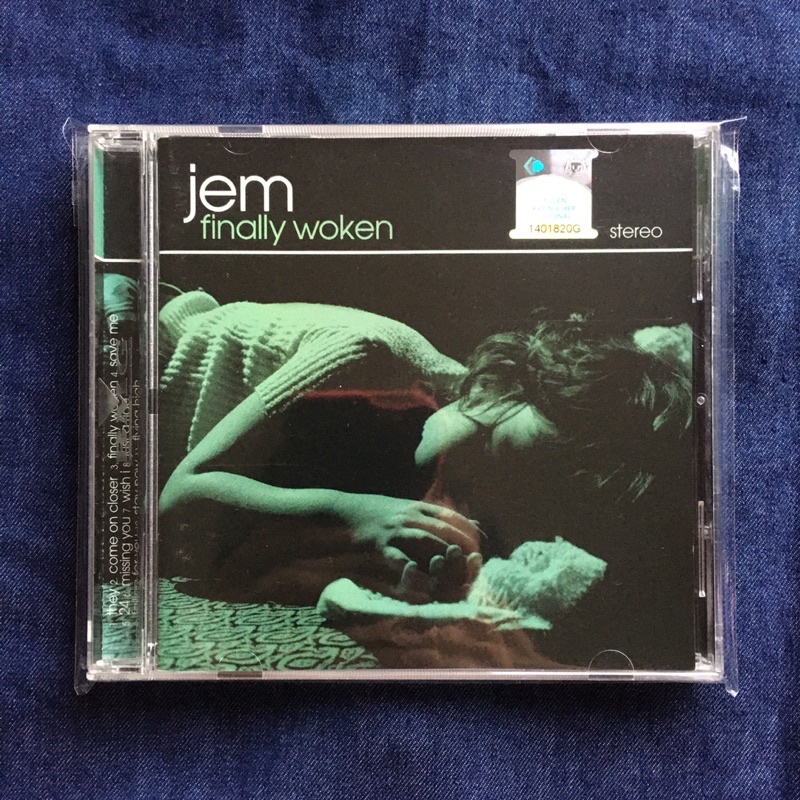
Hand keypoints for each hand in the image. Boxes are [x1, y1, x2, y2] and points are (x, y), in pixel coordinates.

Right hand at [335, 494, 481, 601]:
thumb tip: (474, 524)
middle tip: (475, 566)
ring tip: (457, 573)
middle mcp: (410, 516)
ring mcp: (395, 530)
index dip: (471, 533)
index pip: (453, 517)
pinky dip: (411, 569)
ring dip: (444, 557)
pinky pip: (398, 558)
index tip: (481, 549)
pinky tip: (424, 580)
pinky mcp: (379, 544)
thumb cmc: (379, 512)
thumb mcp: (410, 508)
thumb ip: (439, 517)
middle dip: (463, 548)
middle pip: (444, 529)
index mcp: (419, 507)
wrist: (344, 510)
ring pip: (426, 541)